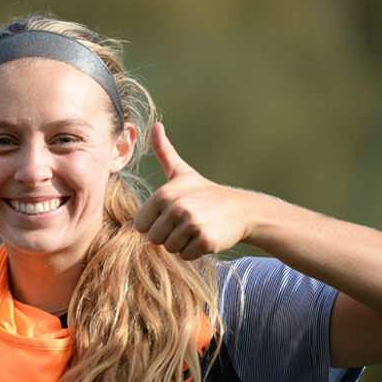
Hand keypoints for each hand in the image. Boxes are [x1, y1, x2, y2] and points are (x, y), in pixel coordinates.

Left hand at [134, 123, 254, 259]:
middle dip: (168, 236)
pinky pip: (186, 256)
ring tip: (196, 228)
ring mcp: (192, 224)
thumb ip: (164, 152)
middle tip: (186, 223)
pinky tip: (205, 236)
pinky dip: (195, 251)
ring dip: (182, 244)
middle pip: (154, 239)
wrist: (241, 209)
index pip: (140, 226)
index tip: (171, 215)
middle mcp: (177, 208)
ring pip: (170, 249)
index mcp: (164, 194)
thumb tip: (155, 125)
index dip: (155, 224)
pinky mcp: (206, 240)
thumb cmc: (205, 192)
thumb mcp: (182, 172)